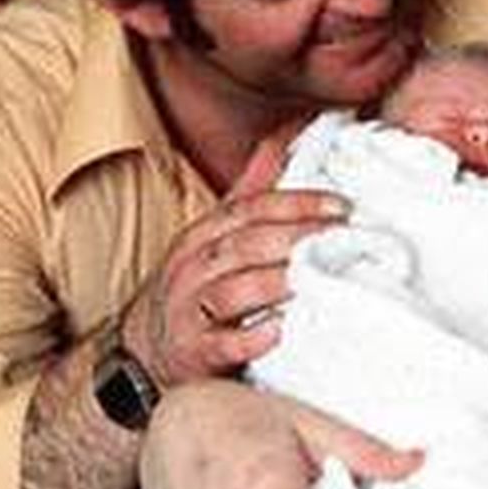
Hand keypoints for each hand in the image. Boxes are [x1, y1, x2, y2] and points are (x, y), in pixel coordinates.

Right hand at [122, 122, 348, 384]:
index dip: (296, 204)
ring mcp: (190, 311)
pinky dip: (248, 338)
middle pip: (245, 245)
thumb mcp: (217, 233)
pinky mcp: (194, 353)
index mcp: (205, 234)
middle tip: (343, 239)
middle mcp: (194, 267)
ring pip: (231, 291)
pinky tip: (277, 331)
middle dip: (296, 238)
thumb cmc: (196, 285)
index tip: (341, 207)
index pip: (251, 209)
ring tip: (313, 278)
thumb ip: (254, 188)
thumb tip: (288, 135)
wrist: (144, 350)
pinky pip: (219, 344)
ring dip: (274, 283)